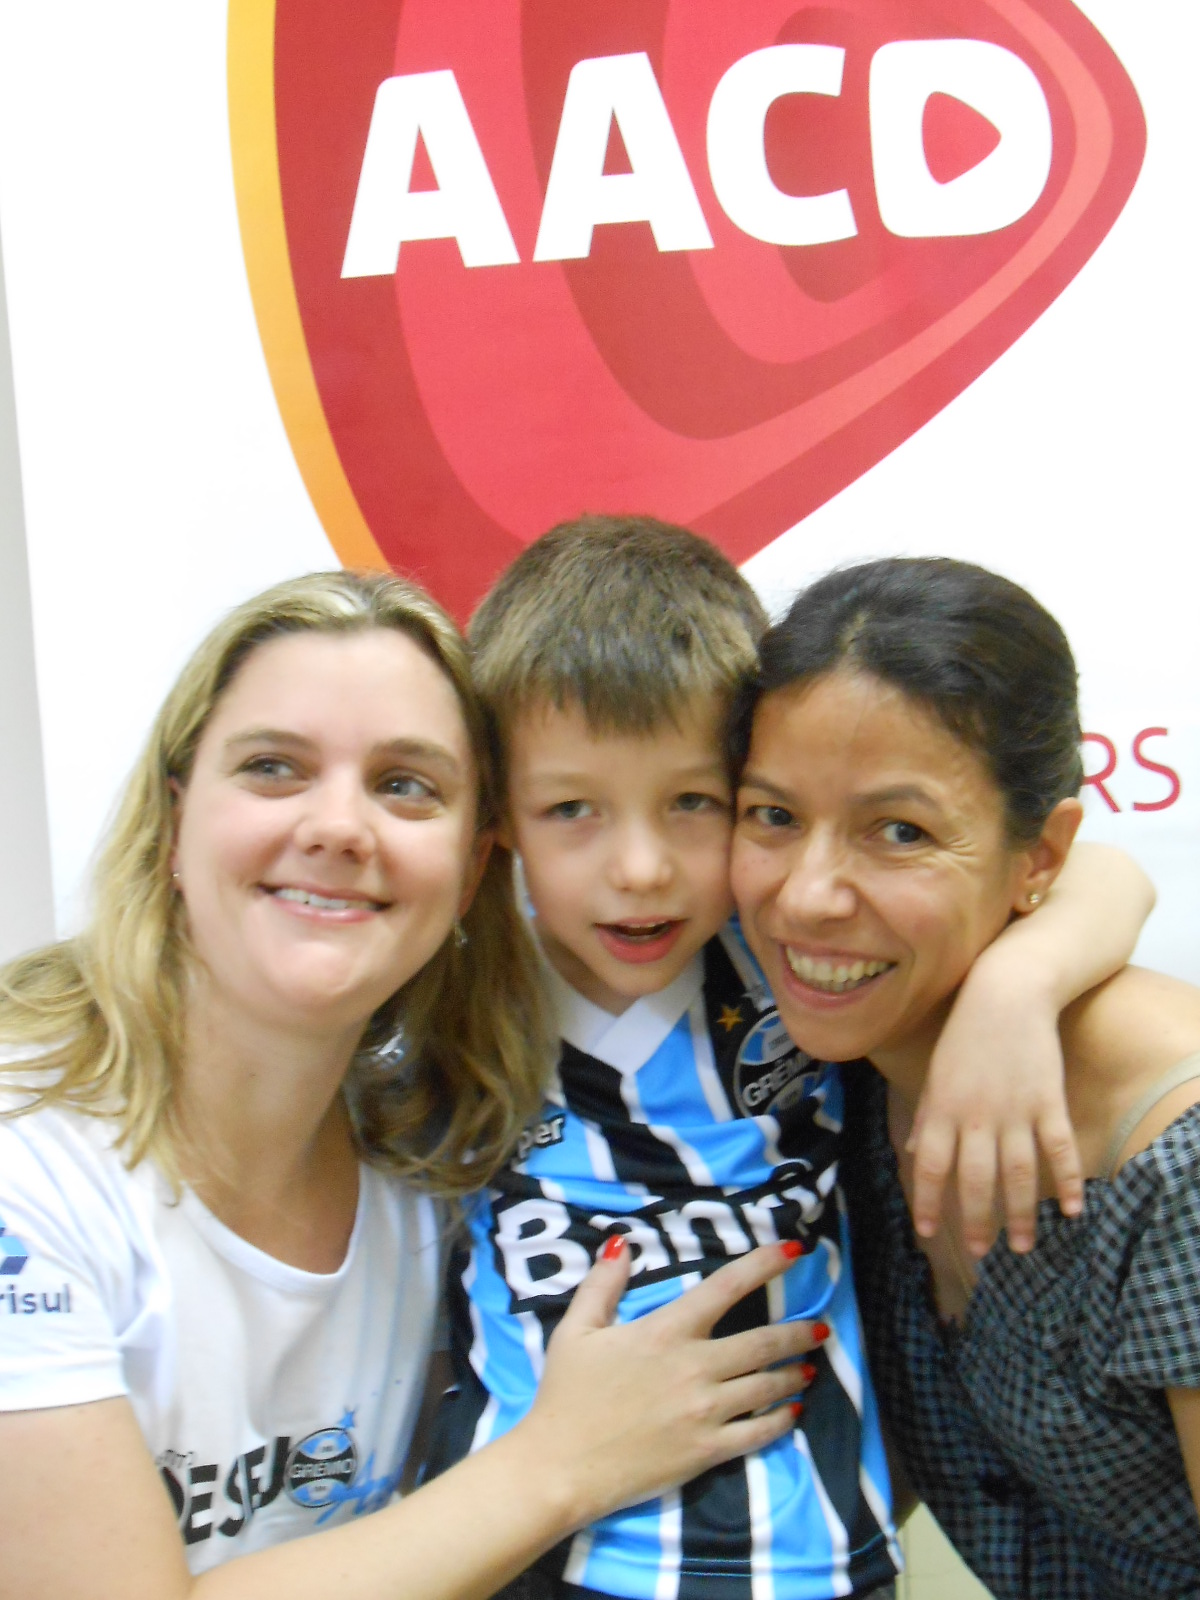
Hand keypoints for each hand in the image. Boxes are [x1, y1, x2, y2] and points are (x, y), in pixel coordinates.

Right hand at [513, 1240, 822, 1527]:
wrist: (561, 1467)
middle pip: (761, 1343)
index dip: (764, 1264)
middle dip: (797, 1332)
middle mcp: (694, 1367)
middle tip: (820, 1326)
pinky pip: (758, 1433)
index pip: (725, 1287)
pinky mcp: (708, 1451)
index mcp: (665, 1332)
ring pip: (766, 1387)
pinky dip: (781, 1420)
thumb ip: (603, 1284)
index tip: (795, 1250)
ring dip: (793, 1373)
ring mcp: (705, 1412)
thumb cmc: (566, 1395)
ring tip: (808, 1367)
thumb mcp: (575, 1330)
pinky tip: (791, 1412)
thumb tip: (622, 1243)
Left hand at [910, 966, 1081, 1255]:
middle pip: (975, 1179)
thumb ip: (926, 1115)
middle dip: (976, 1220)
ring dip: (1020, 1213)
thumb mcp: (935, 1073)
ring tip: (1022, 1246)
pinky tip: (1073, 1211)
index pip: (929, 1166)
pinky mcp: (1048, 1100)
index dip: (928, 1202)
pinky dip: (1068, 1181)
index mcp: (942, 1109)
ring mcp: (1015, 1110)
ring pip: (1018, 1173)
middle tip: (979, 1252)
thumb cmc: (964, 1033)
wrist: (1006, 994)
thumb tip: (909, 1151)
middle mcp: (976, 1116)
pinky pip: (1059, 1149)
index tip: (929, 1232)